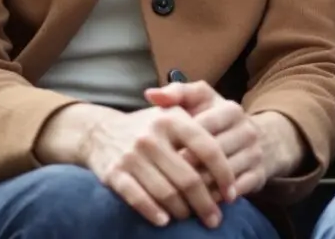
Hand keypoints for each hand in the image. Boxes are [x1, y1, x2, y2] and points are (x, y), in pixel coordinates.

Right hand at [72, 102, 236, 226]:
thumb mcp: (174, 112)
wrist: (99, 132)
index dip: (224, 174)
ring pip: (166, 192)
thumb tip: (234, 150)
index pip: (208, 149)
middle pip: (189, 178)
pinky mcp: (114, 174)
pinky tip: (165, 221)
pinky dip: (153, 212)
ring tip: (192, 218)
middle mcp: (152, 137)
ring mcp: (132, 156)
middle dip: (205, 203)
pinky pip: (138, 198)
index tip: (232, 194)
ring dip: (183, 211)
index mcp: (173, 120)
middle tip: (215, 218)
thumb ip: (204, 121)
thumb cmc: (149, 127)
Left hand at [143, 82, 268, 198]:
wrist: (260, 140)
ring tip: (176, 195)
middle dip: (186, 167)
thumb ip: (176, 94)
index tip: (160, 154)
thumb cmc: (217, 121)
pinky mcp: (260, 174)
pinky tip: (198, 202)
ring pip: (223, 174)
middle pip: (212, 153)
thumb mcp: (201, 102)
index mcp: (231, 110)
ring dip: (199, 187)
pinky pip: (236, 189)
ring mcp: (256, 152)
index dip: (180, 142)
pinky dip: (216, 197)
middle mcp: (247, 130)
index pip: (202, 128)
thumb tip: (150, 94)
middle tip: (162, 179)